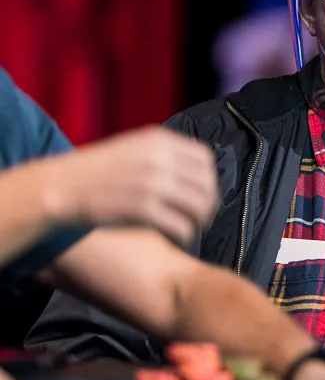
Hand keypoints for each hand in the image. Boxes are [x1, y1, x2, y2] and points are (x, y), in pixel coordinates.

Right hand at [32, 126, 218, 244]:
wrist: (60, 186)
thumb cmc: (94, 172)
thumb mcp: (132, 148)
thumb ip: (162, 154)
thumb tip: (195, 172)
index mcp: (159, 141)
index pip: (205, 160)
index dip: (208, 179)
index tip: (202, 193)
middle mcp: (160, 160)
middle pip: (207, 185)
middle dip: (208, 204)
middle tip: (200, 217)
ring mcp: (153, 184)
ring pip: (200, 207)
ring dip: (200, 222)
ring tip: (190, 229)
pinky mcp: (143, 210)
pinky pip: (182, 227)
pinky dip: (185, 236)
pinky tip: (176, 238)